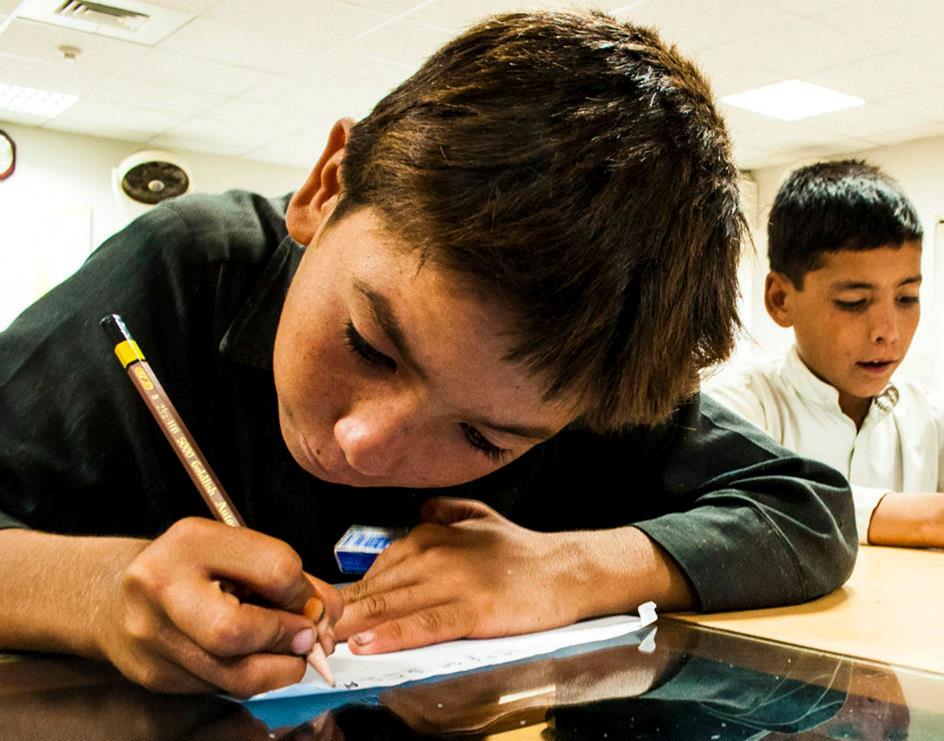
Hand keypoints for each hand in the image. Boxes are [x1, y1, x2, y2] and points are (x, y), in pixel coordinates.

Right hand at [94, 517, 342, 694]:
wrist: (114, 595)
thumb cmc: (193, 567)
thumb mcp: (236, 550)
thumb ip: (286, 576)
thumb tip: (327, 614)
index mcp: (192, 542)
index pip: (274, 569)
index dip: (305, 591)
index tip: (311, 601)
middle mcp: (163, 588)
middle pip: (237, 631)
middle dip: (287, 638)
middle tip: (307, 637)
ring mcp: (153, 637)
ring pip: (235, 675)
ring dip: (281, 669)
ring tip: (291, 653)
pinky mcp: (156, 676)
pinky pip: (222, 689)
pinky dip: (254, 677)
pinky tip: (257, 659)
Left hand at [335, 497, 584, 652]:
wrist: (566, 569)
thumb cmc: (520, 550)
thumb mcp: (476, 516)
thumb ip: (442, 513)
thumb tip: (416, 515)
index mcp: (429, 535)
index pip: (374, 570)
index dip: (343, 596)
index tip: (315, 615)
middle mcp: (434, 554)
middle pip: (373, 589)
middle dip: (335, 614)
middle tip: (302, 632)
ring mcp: (453, 582)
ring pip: (391, 606)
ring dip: (352, 626)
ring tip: (320, 641)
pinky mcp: (473, 610)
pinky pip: (425, 624)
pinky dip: (393, 635)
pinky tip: (369, 644)